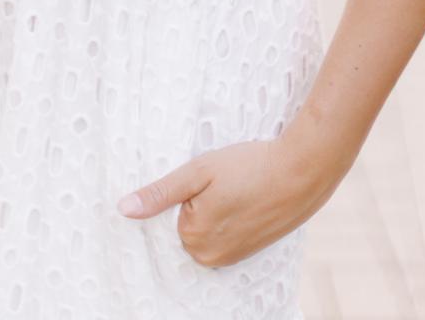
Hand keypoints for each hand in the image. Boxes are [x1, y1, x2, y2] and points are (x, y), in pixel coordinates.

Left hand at [116, 134, 334, 268]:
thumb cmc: (249, 166)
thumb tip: (123, 209)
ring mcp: (231, 258)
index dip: (189, 189)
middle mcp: (209, 257)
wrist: (301, 172)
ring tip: (239, 188)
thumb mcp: (198, 171)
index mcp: (193, 238)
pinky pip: (225, 233)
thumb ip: (160, 193)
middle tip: (226, 181)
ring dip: (218, 208)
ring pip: (207, 227)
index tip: (210, 179)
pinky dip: (232, 216)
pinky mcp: (248, 252)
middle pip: (188, 221)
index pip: (172, 210)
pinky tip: (248, 199)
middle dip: (202, 200)